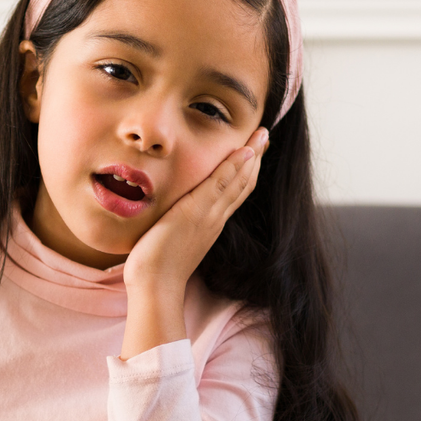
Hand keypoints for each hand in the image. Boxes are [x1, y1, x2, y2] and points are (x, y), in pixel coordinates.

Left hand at [122, 126, 268, 294]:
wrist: (156, 286)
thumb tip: (168, 220)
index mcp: (210, 225)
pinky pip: (220, 184)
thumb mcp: (171, 241)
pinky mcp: (196, 211)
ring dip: (251, 156)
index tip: (252, 153)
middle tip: (264, 136)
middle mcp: (215, 219)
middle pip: (242, 184)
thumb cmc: (156, 269)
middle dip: (255, 159)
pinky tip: (245, 150)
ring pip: (238, 181)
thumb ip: (176, 227)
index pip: (233, 194)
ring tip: (262, 135)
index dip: (244, 172)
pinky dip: (235, 166)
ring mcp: (209, 215)